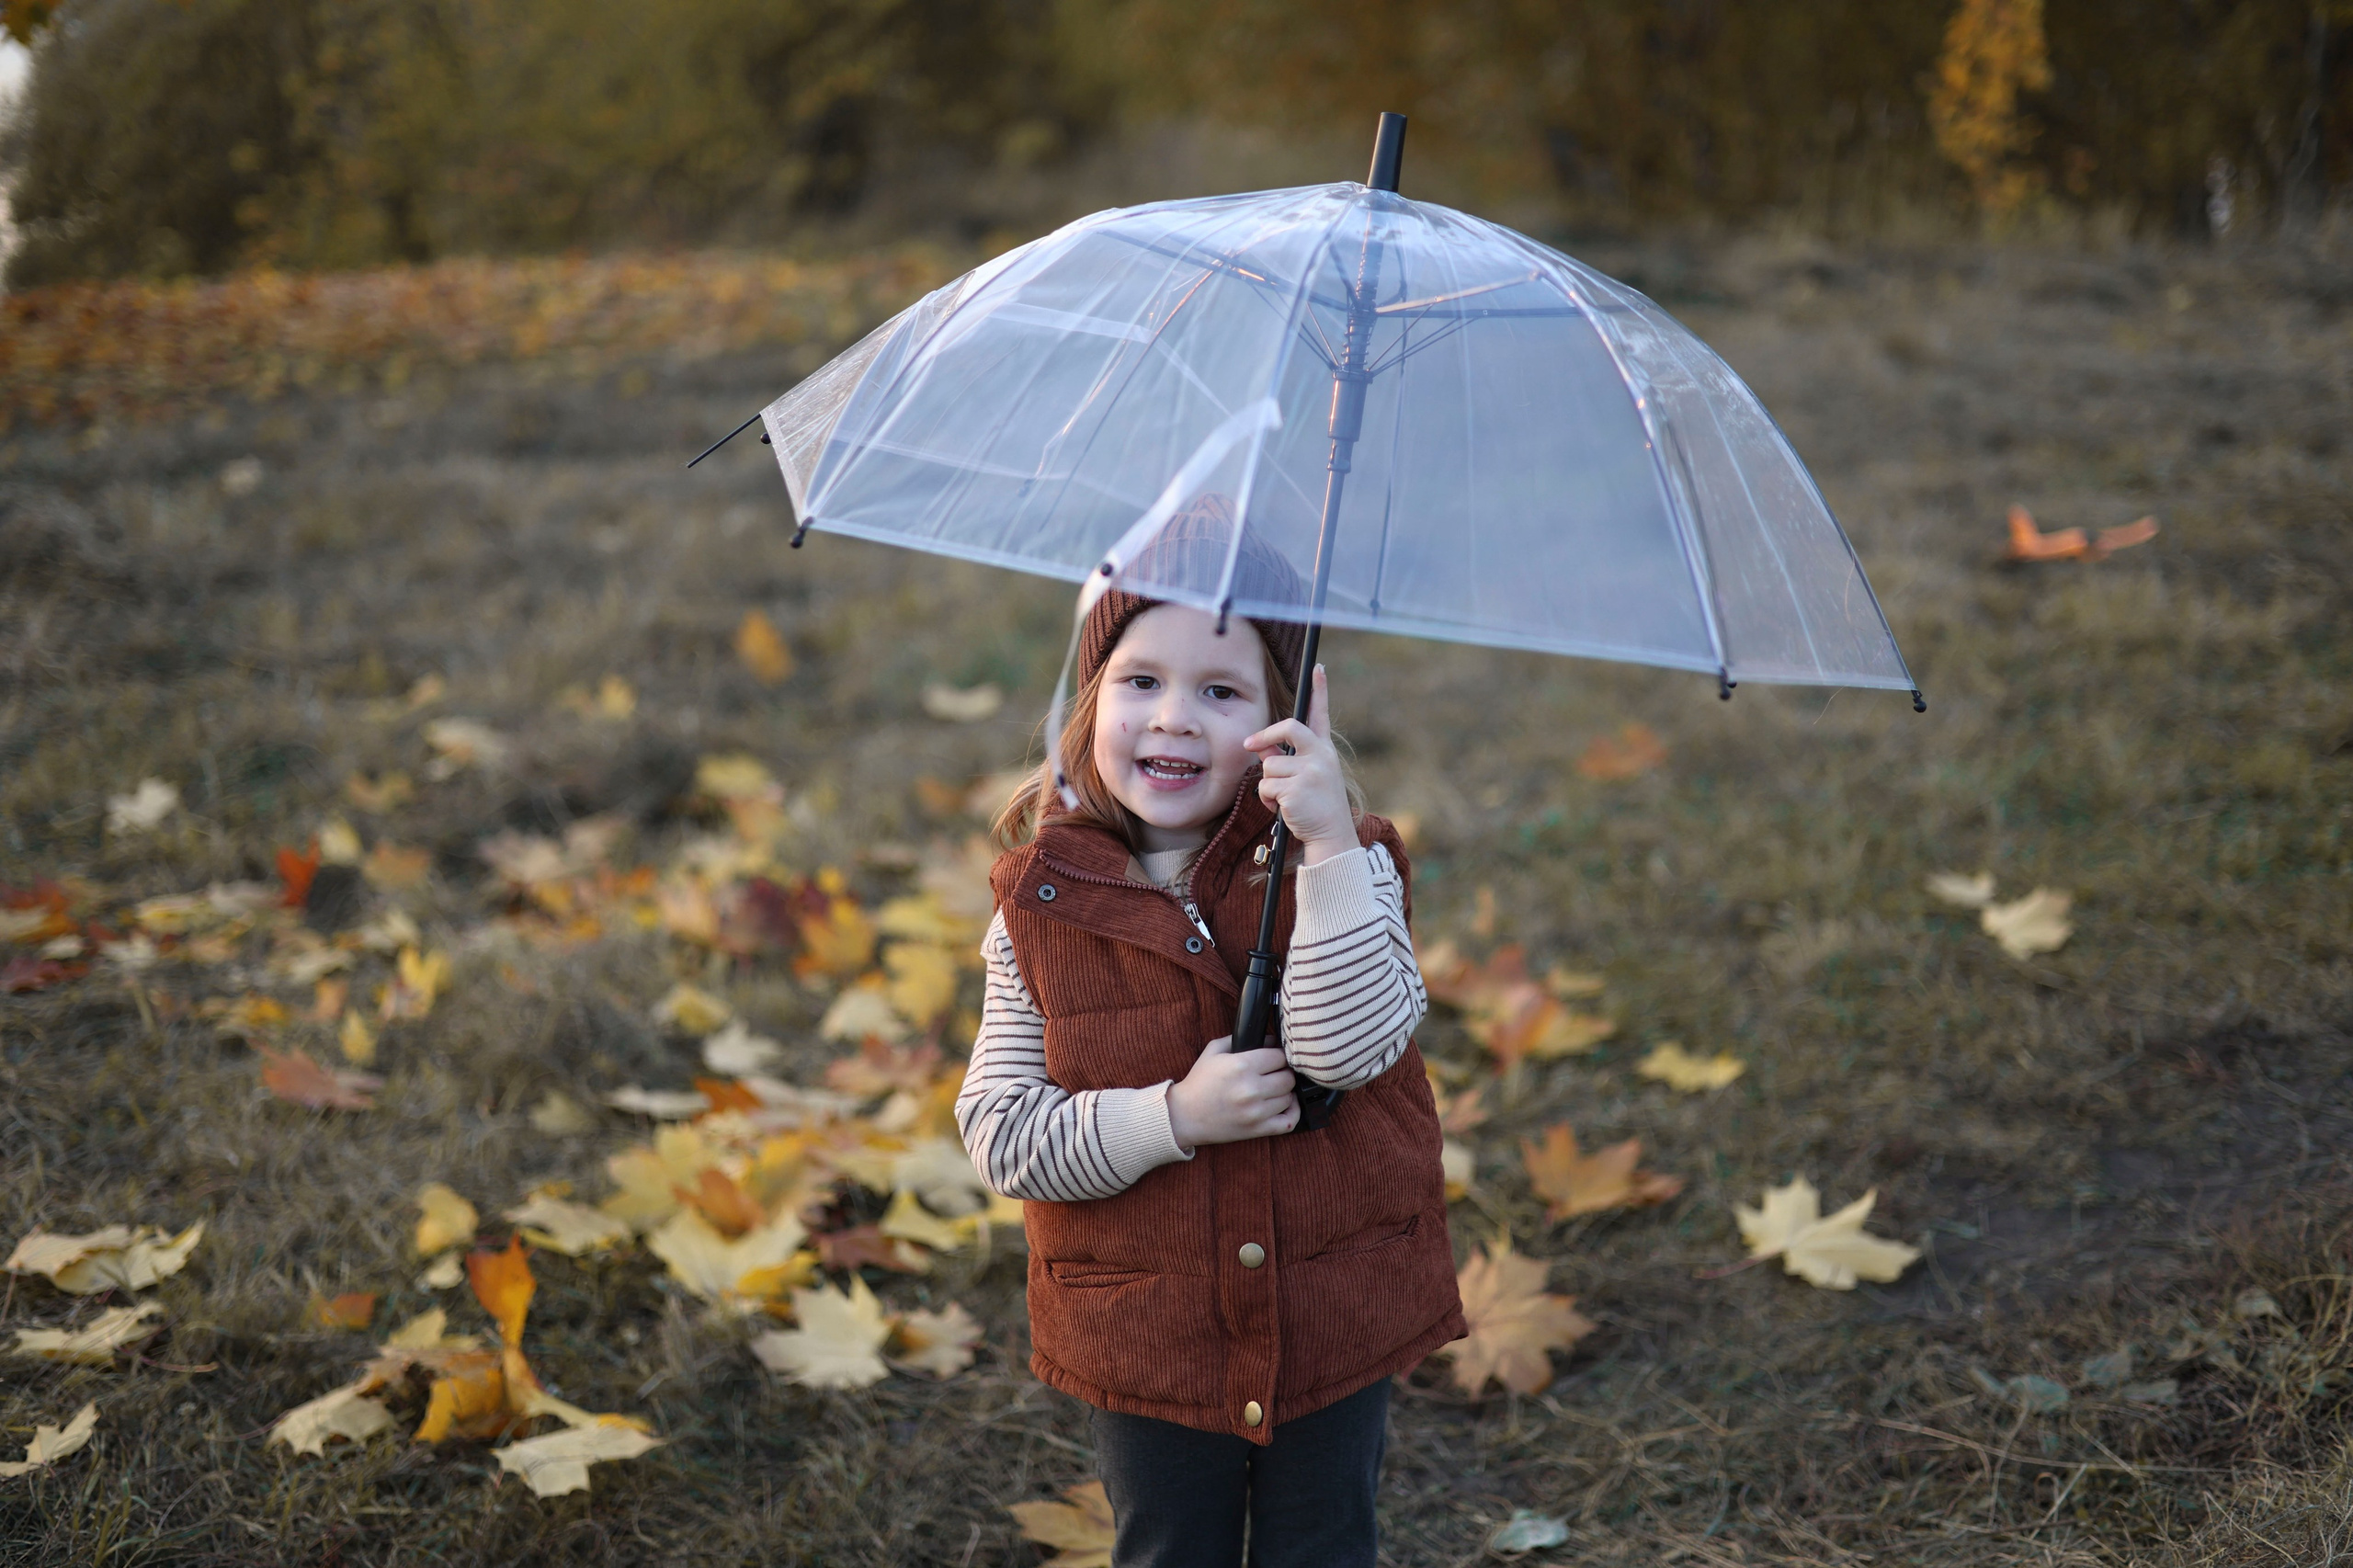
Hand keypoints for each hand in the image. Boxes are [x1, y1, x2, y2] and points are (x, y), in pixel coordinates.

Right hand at [1168, 1034, 1297, 1148]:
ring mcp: (1256, 1112)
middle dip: (1283, 1073)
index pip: (1280, 1056)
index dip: (1278, 1055)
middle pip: (1289, 1077)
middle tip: (1274, 1073)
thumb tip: (1270, 1039)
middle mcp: (1251, 1089)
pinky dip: (1292, 1113)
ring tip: (1273, 1089)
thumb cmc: (1199, 1082)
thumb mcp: (1213, 1050)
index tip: (1273, 1058)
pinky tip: (1285, 1105)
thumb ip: (1240, 1039)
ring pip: (1290, 1097)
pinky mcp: (1257, 1130)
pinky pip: (1289, 1122)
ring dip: (1284, 1092)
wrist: (1184, 1116)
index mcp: (1241, 1065)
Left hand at [1244, 664, 1352, 864]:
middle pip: (1288, 728)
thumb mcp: (1306, 777)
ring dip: (1269, 785)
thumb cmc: (1316, 807)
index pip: (1320, 715)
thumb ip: (1286, 758)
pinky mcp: (1297, 788)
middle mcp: (1321, 756)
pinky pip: (1266, 787)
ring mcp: (1310, 771)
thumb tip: (1259, 745)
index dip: (1320, 690)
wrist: (1331, 837)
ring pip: (1269, 765)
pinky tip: (1283, 810)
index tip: (1318, 667)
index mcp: (1325, 751)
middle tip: (1250, 744)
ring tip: (1285, 800)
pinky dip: (1267, 801)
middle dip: (1265, 735)